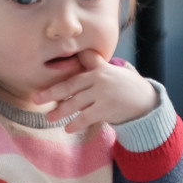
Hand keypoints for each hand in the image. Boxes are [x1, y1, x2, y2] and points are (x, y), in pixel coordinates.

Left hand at [35, 52, 157, 132]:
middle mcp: (99, 79)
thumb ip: (96, 64)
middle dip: (51, 93)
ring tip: (49, 118)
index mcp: (99, 68)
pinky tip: (68, 128)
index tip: (42, 81)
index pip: (75, 73)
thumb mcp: (112, 71)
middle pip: (70, 87)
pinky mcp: (107, 108)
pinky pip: (86, 117)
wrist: (147, 101)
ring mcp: (103, 94)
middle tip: (36, 99)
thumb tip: (81, 54)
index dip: (58, 77)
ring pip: (75, 103)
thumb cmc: (126, 86)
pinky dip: (76, 123)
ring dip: (60, 111)